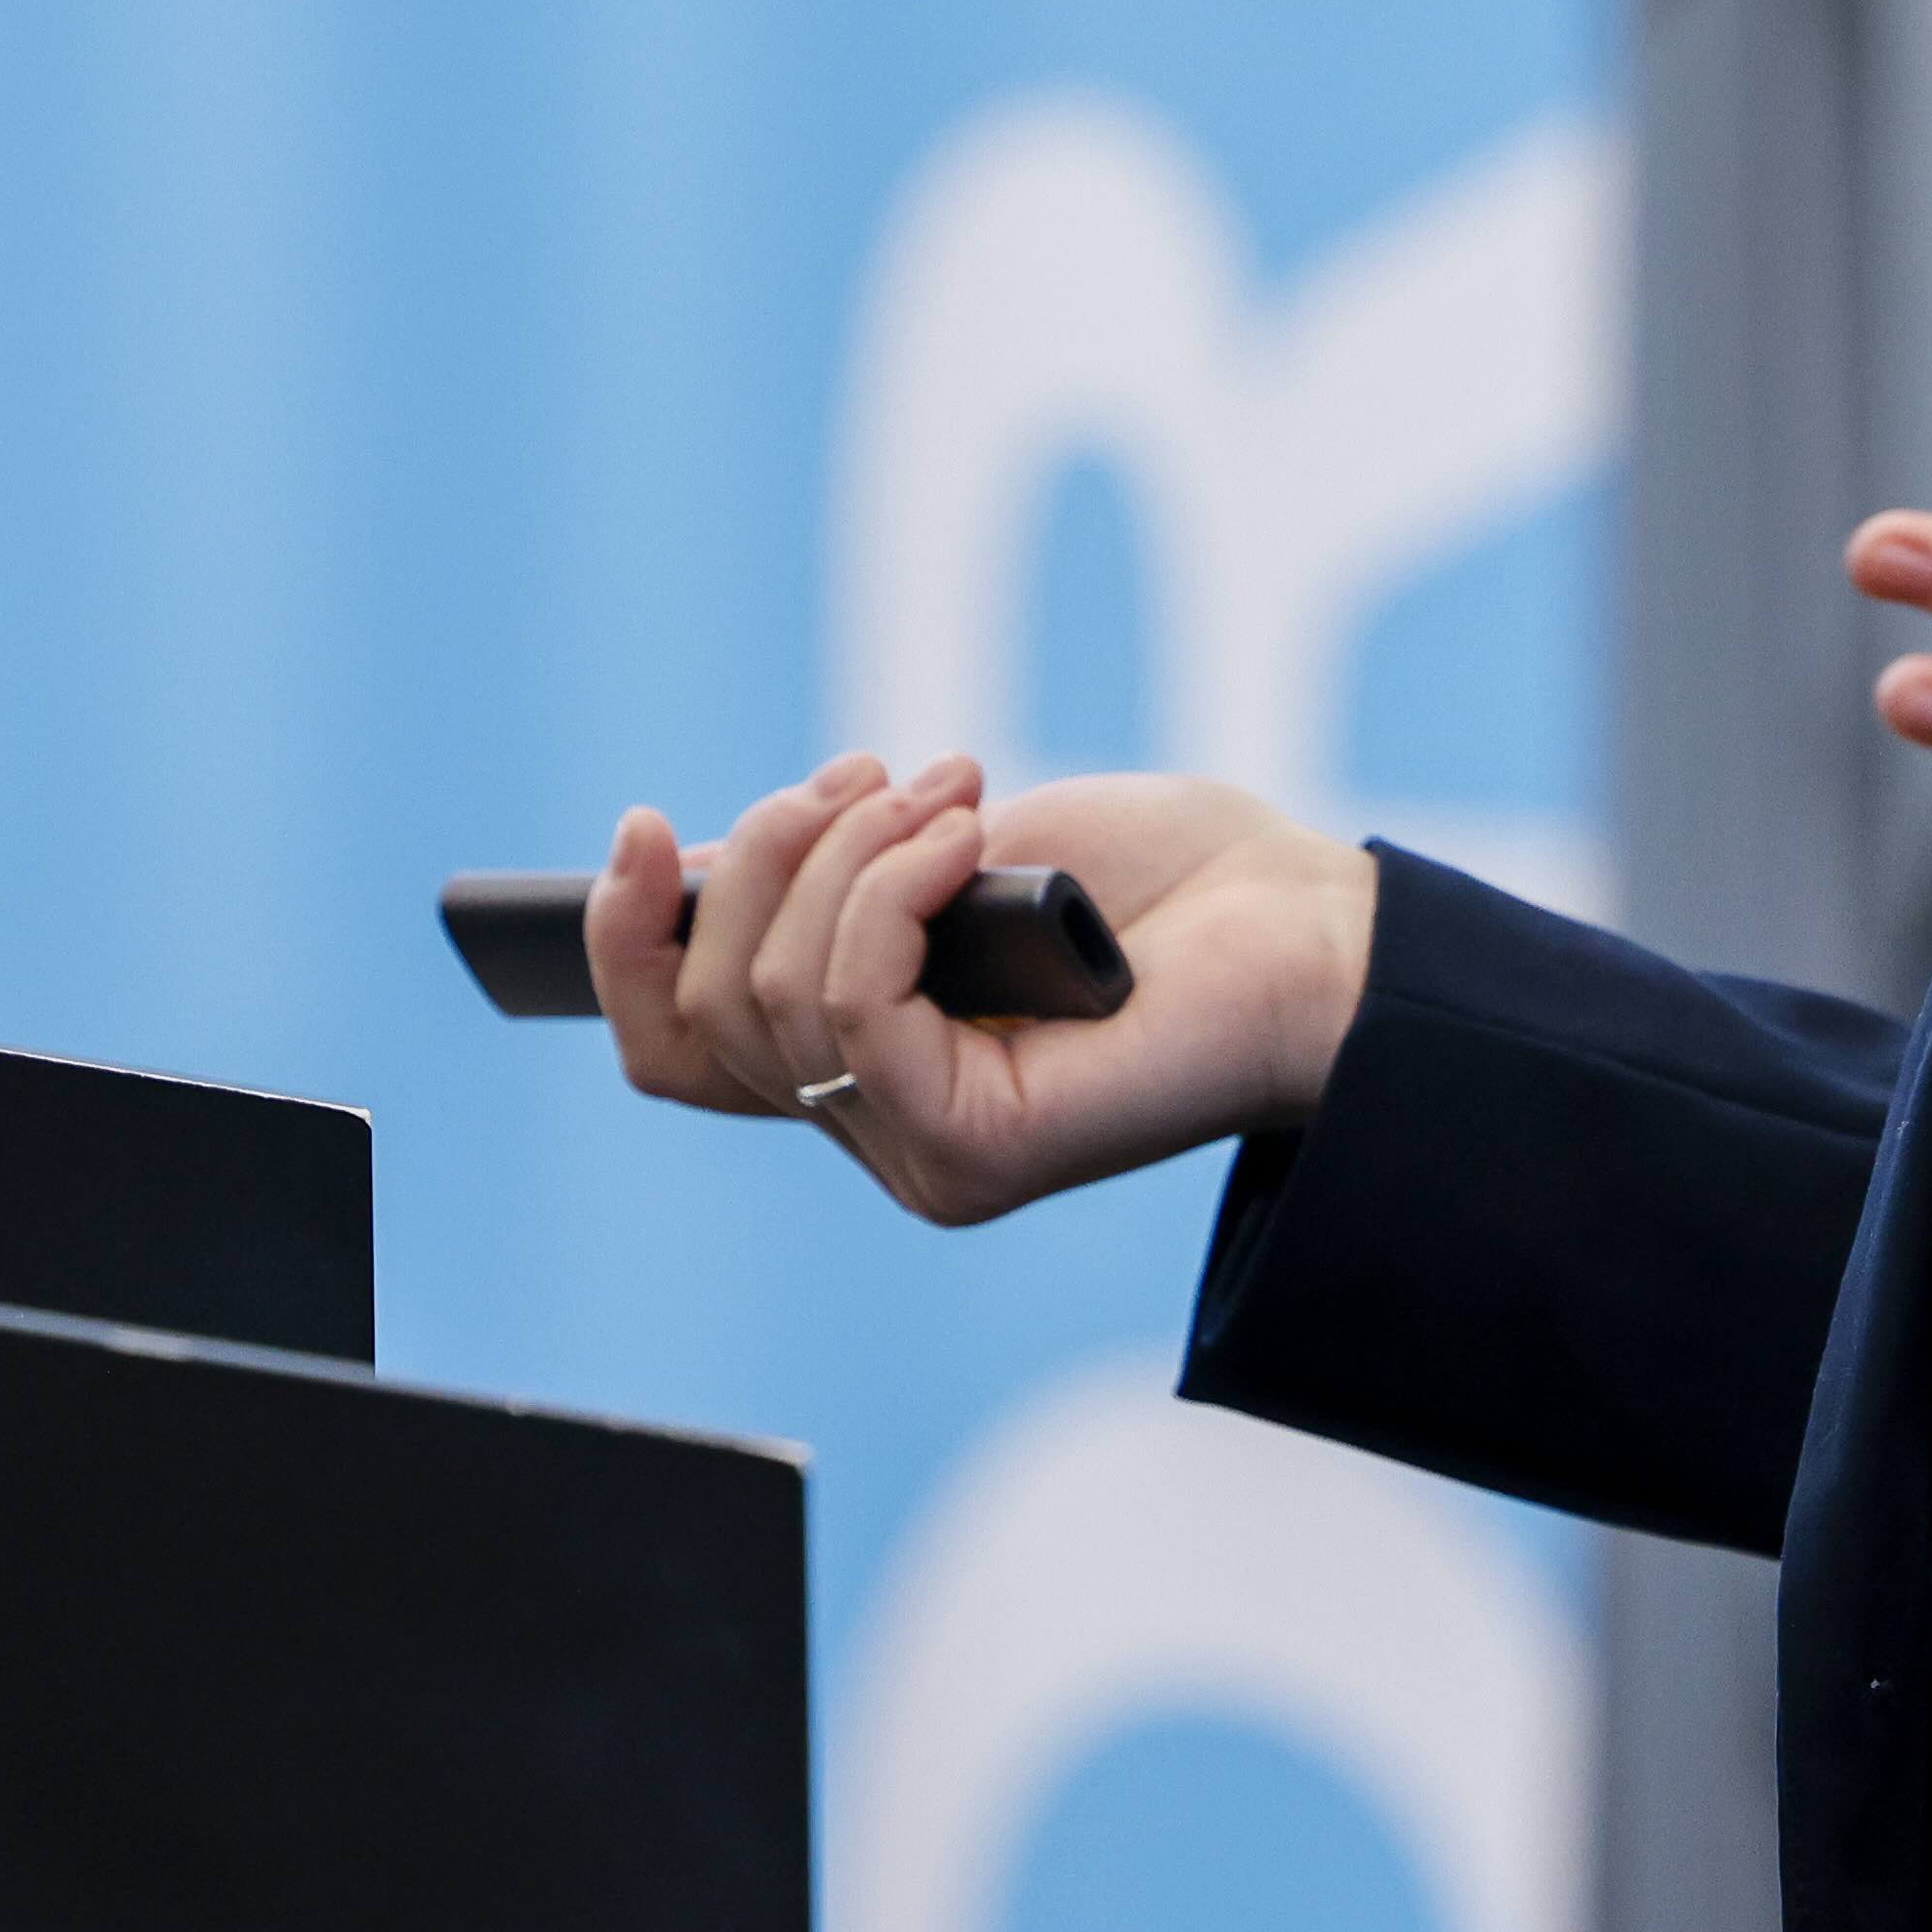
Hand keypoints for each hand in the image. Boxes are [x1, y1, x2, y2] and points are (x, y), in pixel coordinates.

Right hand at [586, 755, 1378, 1224]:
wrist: (1312, 926)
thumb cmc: (1165, 882)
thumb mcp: (955, 850)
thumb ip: (828, 879)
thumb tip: (687, 871)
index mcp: (862, 1062)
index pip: (676, 1048)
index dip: (619, 946)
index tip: (640, 828)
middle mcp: (879, 1127)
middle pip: (705, 1009)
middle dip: (767, 854)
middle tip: (883, 776)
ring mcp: (922, 1154)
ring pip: (772, 998)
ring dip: (846, 853)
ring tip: (951, 793)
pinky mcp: (974, 1155)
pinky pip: (854, 1012)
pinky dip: (892, 896)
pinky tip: (969, 847)